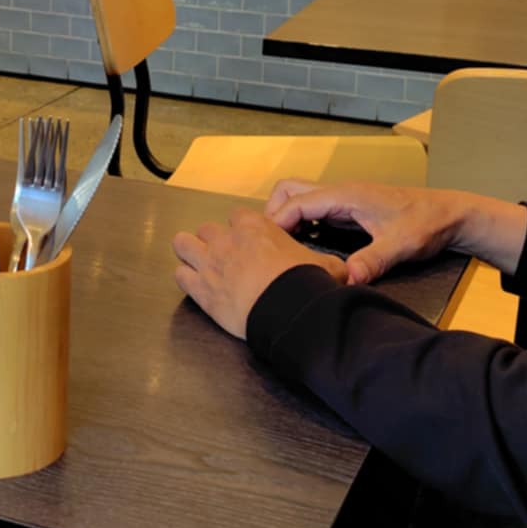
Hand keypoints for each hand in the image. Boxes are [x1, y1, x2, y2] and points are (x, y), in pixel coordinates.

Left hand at [171, 208, 344, 340]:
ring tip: (200, 263)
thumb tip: (346, 271)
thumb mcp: (326, 265)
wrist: (289, 311)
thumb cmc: (306, 284)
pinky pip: (180, 275)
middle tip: (225, 255)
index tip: (249, 240)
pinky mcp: (201, 290)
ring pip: (183, 243)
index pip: (239, 215)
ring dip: (190, 252)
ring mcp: (210, 263)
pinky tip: (195, 285)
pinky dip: (186, 279)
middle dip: (214, 240)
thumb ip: (327, 262)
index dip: (242, 228)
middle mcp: (228, 240)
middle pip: (207, 229)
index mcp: (256, 228)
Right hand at [265, 180, 526, 285]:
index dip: (276, 222)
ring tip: (284, 249)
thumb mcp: (401, 245)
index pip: (296, 202)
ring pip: (301, 198)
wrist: (449, 214)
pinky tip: (306, 248)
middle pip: (290, 190)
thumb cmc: (426, 223)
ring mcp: (344, 200)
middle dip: (274, 214)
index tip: (265, 247)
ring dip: (287, 217)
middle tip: (272, 246)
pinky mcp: (349, 210)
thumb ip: (373, 261)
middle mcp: (340, 193)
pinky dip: (301, 223)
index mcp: (346, 195)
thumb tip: (348, 280)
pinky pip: (315, 210)